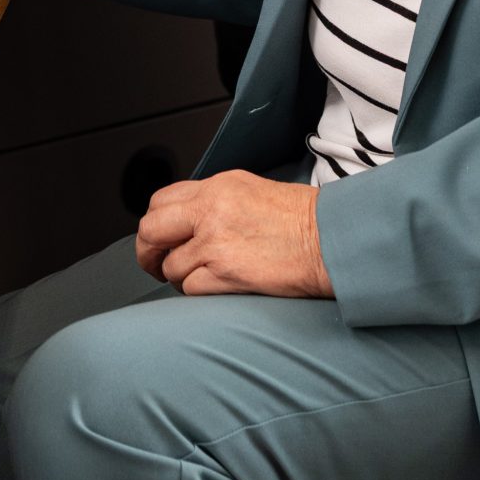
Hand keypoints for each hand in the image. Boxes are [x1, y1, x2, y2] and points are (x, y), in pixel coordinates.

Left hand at [134, 169, 333, 297]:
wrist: (331, 240)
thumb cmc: (303, 220)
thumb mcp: (252, 192)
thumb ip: (215, 203)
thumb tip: (186, 223)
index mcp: (218, 186)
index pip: (160, 201)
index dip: (155, 225)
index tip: (160, 239)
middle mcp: (211, 210)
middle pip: (150, 230)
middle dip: (148, 253)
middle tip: (157, 265)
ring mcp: (215, 242)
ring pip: (170, 266)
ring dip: (181, 278)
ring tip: (206, 277)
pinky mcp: (224, 273)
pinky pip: (190, 290)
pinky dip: (199, 293)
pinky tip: (220, 286)